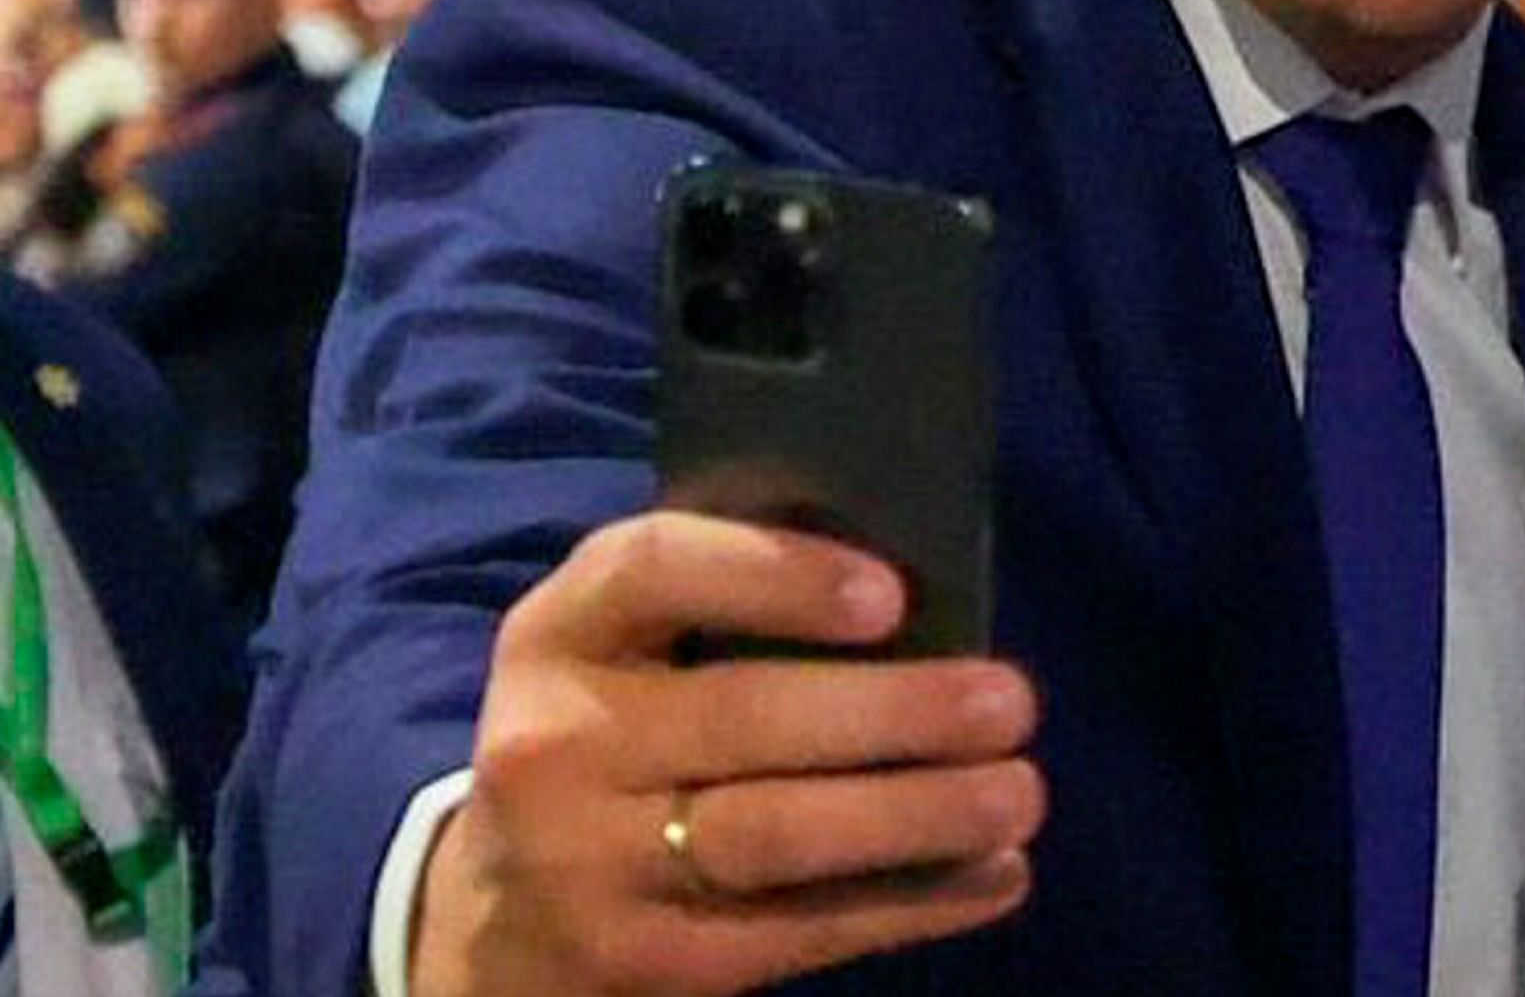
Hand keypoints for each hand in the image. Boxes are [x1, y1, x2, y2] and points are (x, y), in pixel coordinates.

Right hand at [412, 512, 1044, 996]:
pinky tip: (997, 875)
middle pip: (741, 717)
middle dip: (893, 710)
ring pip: (771, 836)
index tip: (891, 596)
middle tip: (1013, 701)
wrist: (502, 914)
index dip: (775, 574)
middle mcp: (555, 746)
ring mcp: (587, 866)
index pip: (653, 570)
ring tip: (1019, 794)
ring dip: (915, 815)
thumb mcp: (632, 656)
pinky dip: (911, 902)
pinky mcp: (643, 963)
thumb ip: (734, 610)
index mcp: (559, 635)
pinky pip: (794, 931)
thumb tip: (929, 596)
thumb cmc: (620, 738)